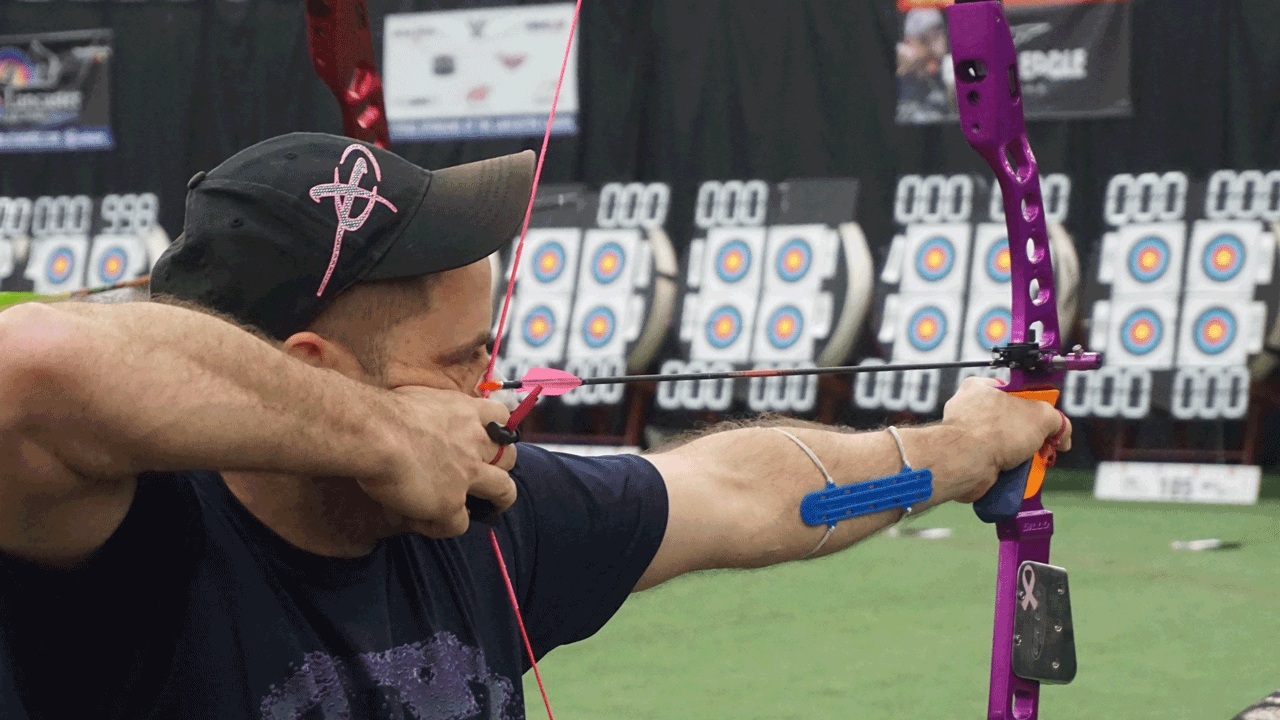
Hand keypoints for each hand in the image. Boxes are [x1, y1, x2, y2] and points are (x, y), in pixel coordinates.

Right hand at [360, 386, 517, 537]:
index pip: (501, 415)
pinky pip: (459, 525)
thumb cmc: (380, 412)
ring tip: (481, 510)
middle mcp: (474, 442)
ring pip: (504, 492)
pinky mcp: (451, 503)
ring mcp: (467, 474)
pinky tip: (421, 522)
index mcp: (465, 412)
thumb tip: (417, 427)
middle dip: (501, 467)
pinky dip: (441, 526)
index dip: (498, 429)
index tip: (488, 437)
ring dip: (495, 502)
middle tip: (484, 477)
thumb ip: (430, 411)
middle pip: (509, 457)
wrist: (373, 432)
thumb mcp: (415, 397)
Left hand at [941, 377, 1071, 502]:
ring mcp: (968, 436)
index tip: (1047, 421)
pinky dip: (1008, 471)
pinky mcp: (968, 458)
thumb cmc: (992, 431)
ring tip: (1028, 461)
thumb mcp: (1041, 416)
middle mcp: (972, 411)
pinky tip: (1015, 473)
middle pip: (1013, 422)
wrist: (966, 462)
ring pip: (1005, 445)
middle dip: (1030, 437)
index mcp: (982, 388)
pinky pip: (995, 463)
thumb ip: (1057, 420)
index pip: (1015, 393)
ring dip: (1021, 457)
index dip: (1035, 407)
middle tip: (1041, 445)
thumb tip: (1062, 435)